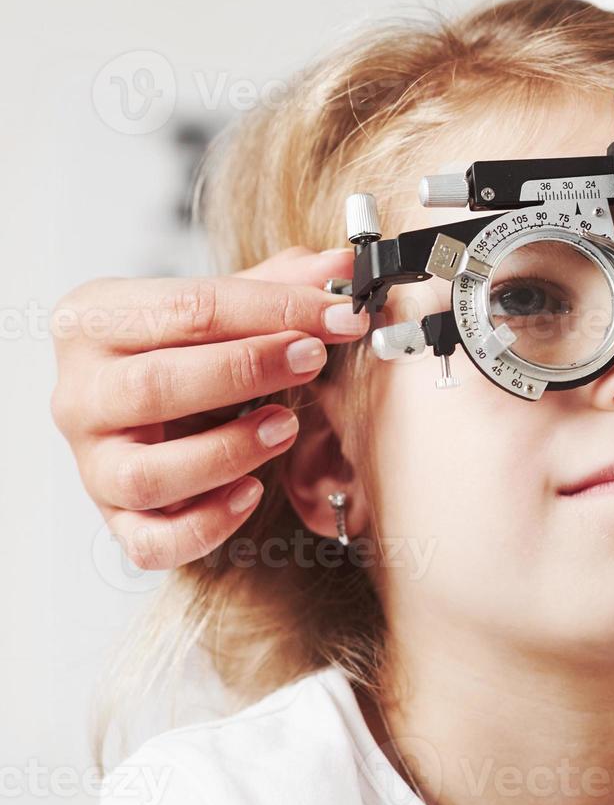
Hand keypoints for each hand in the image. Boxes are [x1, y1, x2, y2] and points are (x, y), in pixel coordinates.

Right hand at [49, 247, 368, 570]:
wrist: (148, 402)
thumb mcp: (223, 303)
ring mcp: (93, 461)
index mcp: (96, 320)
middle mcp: (81, 392)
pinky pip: (152, 540)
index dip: (275, 309)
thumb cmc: (183, 347)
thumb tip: (342, 264)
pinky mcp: (114, 518)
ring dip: (229, 451)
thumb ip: (281, 283)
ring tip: (286, 426)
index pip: (189, 308)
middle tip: (312, 360)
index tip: (340, 315)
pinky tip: (251, 492)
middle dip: (247, 371)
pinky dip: (207, 524)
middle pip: (155, 386)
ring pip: (148, 473)